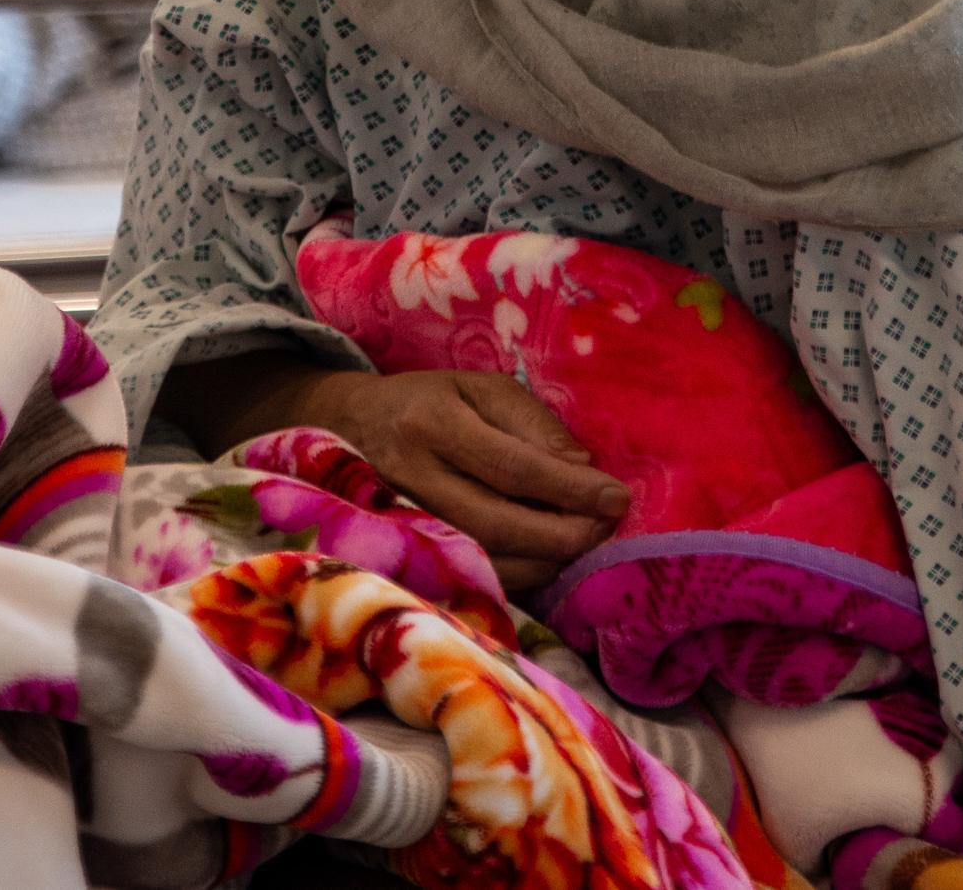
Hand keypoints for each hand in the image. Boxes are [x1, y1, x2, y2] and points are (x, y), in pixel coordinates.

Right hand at [295, 368, 627, 591]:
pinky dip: (516, 573)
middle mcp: (410, 475)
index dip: (570, 487)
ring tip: (583, 545)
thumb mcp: (479, 387)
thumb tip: (581, 466)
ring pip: (483, 557)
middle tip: (606, 530)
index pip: (513, 466)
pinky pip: (466, 575)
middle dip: (563, 534)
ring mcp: (399, 521)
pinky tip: (545, 559)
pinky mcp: (400, 551)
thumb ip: (532, 423)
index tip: (617, 498)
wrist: (345, 425)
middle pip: (497, 521)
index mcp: (432, 423)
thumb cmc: (426, 401)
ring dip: (545, 560)